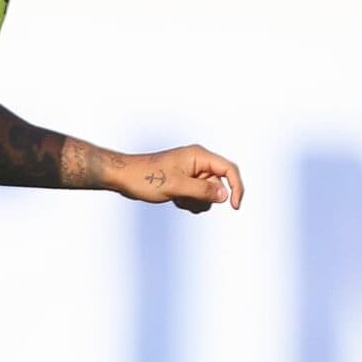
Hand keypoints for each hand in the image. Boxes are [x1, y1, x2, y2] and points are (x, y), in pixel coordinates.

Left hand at [115, 146, 243, 213]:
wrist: (125, 177)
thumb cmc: (146, 177)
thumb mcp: (177, 186)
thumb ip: (203, 190)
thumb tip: (224, 195)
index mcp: (199, 156)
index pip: (228, 169)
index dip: (236, 187)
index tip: (235, 206)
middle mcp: (197, 162)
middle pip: (218, 184)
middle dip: (206, 197)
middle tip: (185, 198)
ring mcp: (191, 172)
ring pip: (208, 193)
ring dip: (196, 201)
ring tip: (177, 198)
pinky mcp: (184, 181)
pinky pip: (196, 195)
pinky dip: (189, 201)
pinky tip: (174, 199)